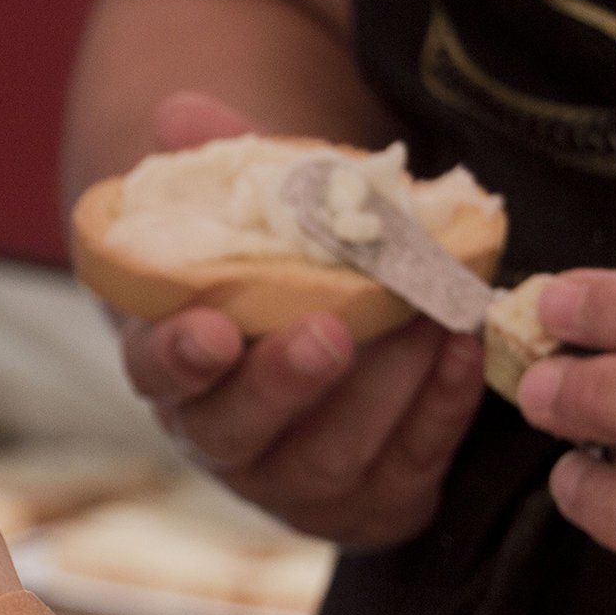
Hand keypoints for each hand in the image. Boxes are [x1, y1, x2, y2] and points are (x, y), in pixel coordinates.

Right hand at [112, 94, 487, 550]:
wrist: (341, 361)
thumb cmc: (279, 281)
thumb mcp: (251, 220)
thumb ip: (221, 168)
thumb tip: (183, 110)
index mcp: (176, 369)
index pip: (154, 372)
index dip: (177, 356)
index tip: (213, 326)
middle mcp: (224, 437)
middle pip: (236, 431)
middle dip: (284, 383)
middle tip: (330, 332)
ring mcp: (296, 483)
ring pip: (329, 458)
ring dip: (382, 389)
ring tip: (423, 320)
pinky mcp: (372, 503)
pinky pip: (406, 469)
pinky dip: (438, 410)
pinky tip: (461, 351)